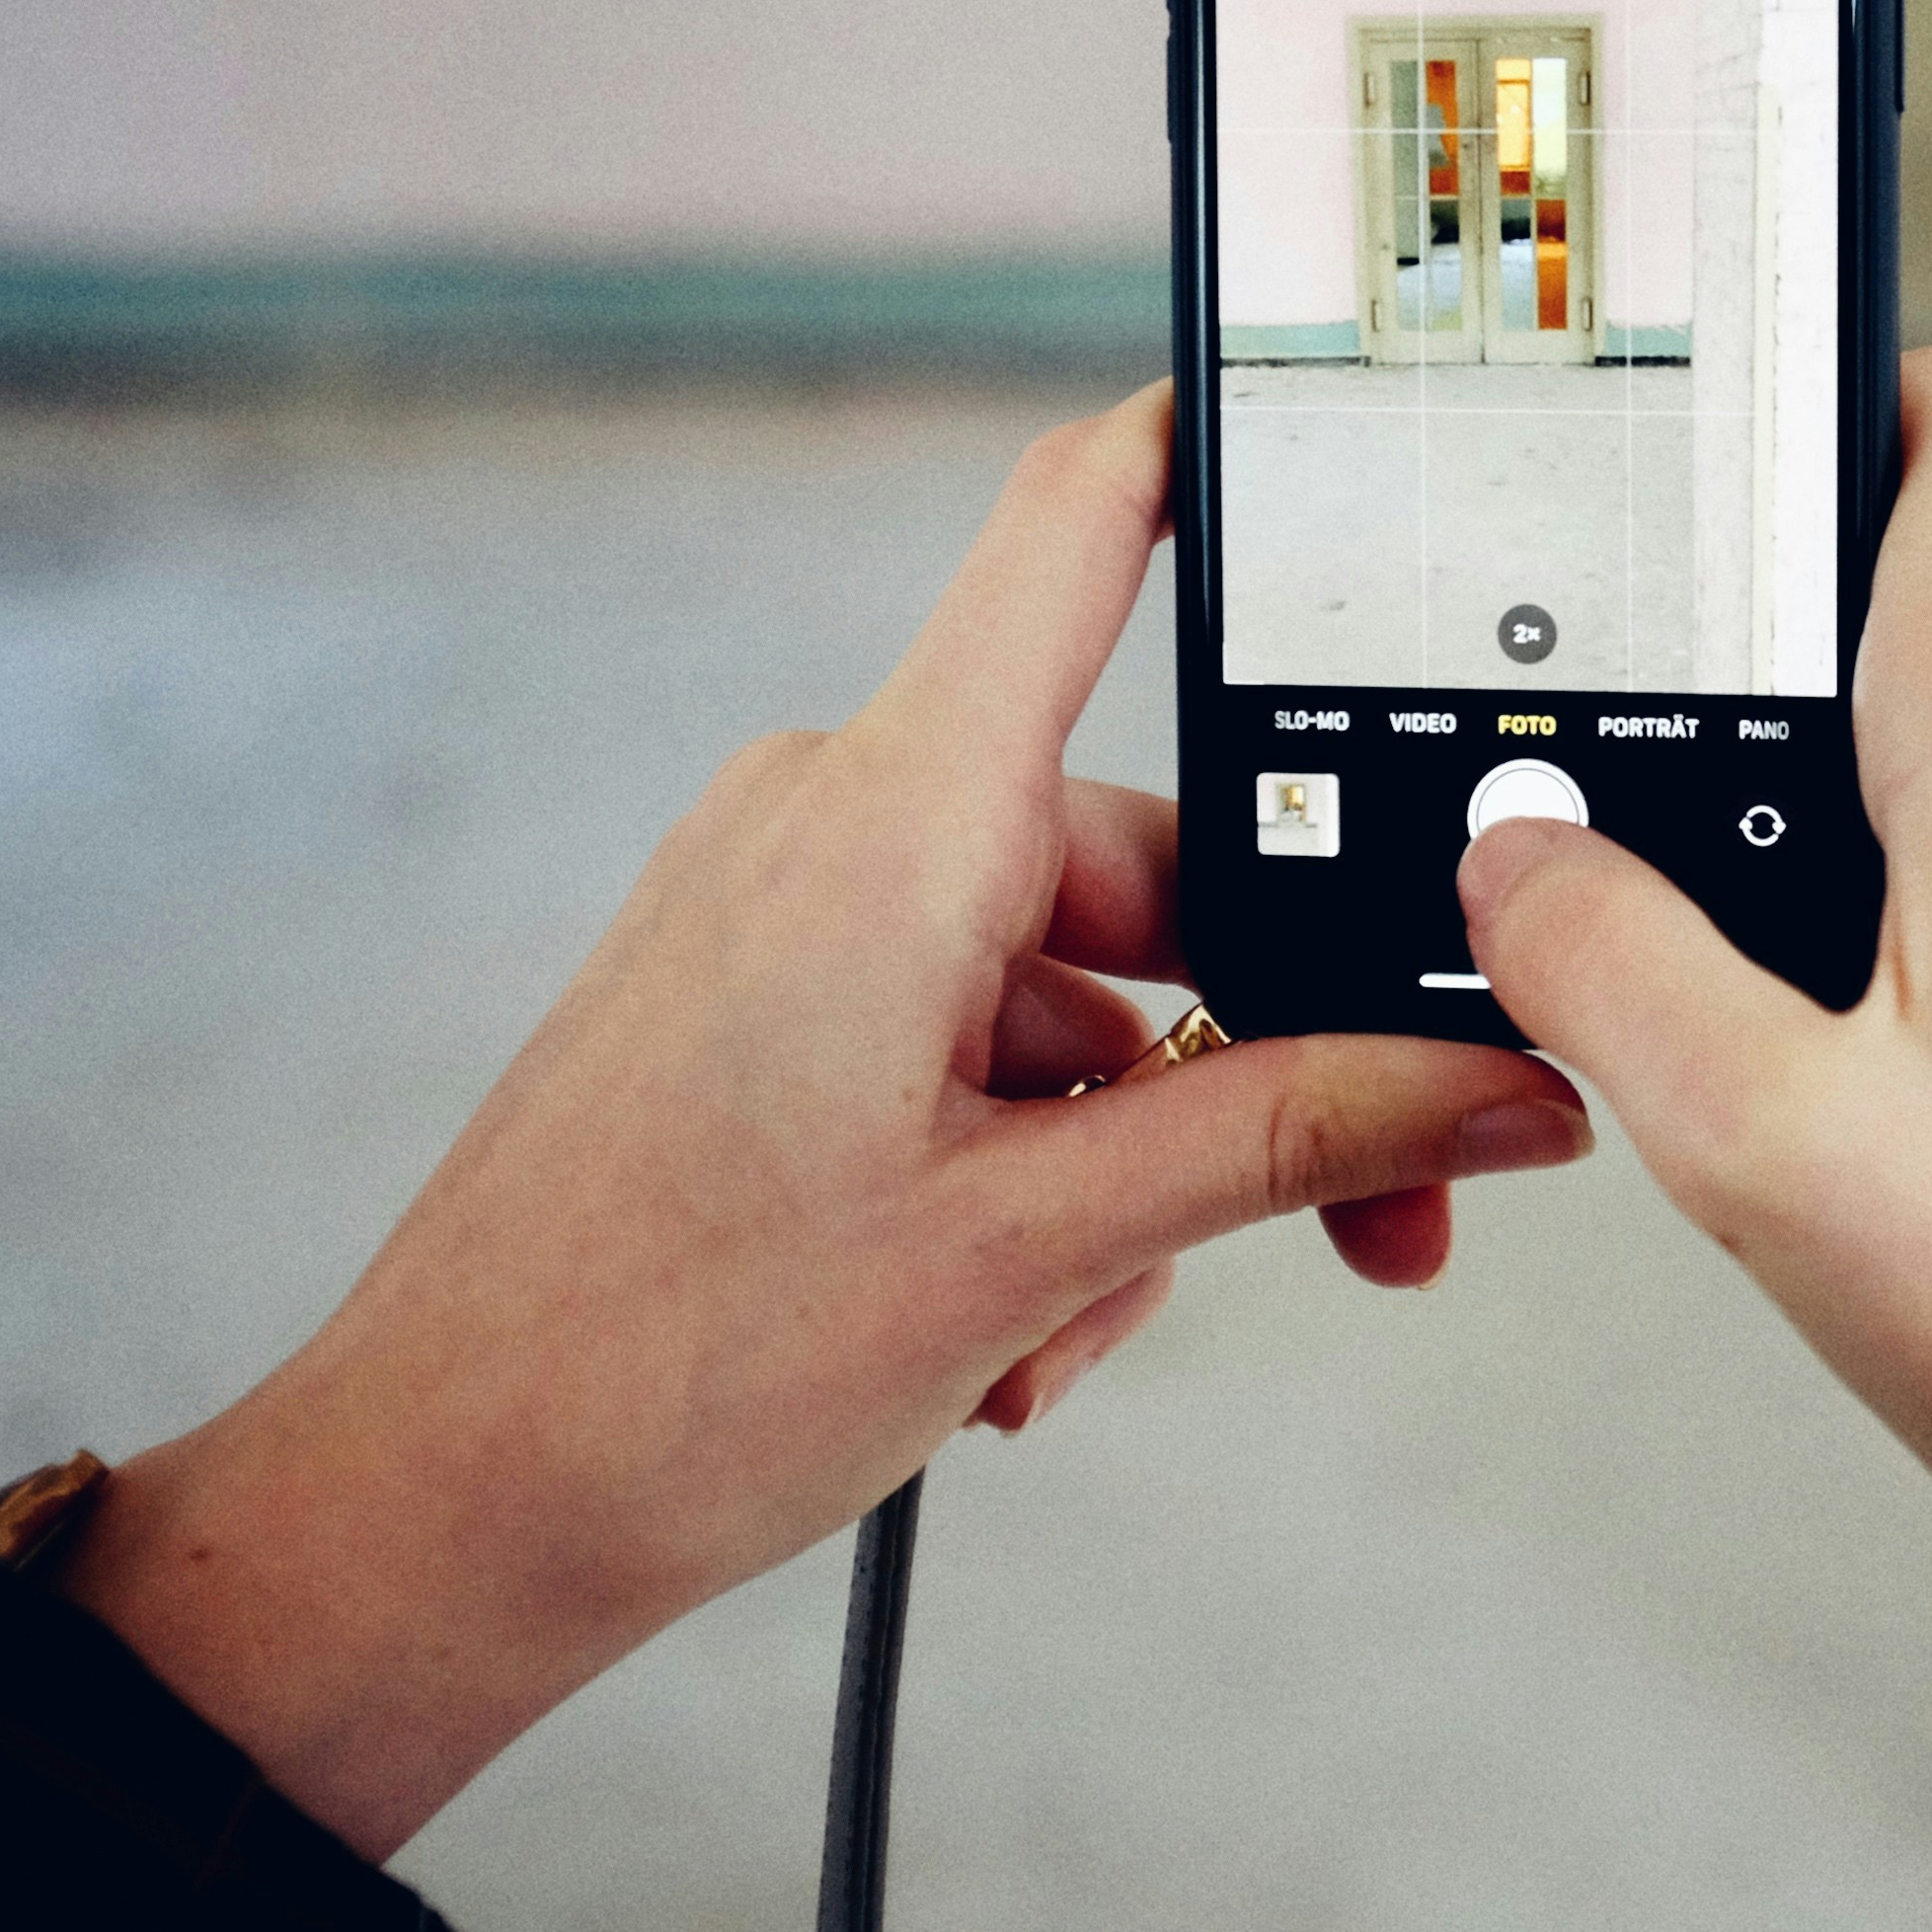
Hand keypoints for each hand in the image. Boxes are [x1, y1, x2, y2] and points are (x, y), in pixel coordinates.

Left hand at [65, 385, 1588, 1857]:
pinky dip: (1022, 1176)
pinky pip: (968, 1042)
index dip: (1209, 445)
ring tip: (1056, 1337)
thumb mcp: (1036, 1250)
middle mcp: (839, 825)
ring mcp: (788, 914)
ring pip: (1072, 991)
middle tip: (1367, 1226)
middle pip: (1146, 861)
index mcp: (898, 819)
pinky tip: (994, 1329)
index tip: (1336, 421)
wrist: (430, 1510)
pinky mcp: (757, 1002)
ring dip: (1124, 1169)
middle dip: (1261, 1060)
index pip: (1078, 533)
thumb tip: (1501, 1092)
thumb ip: (1299, 1146)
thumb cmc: (657, 1373)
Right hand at [1456, 348, 1931, 1914]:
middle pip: (1911, 609)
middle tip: (1658, 892)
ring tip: (1792, 1049)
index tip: (1696, 457)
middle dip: (1770, 716)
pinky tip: (1903, 1103)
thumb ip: (1603, 967)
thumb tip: (1509, 851)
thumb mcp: (1770, 1153)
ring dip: (1848, 856)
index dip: (1817, 398)